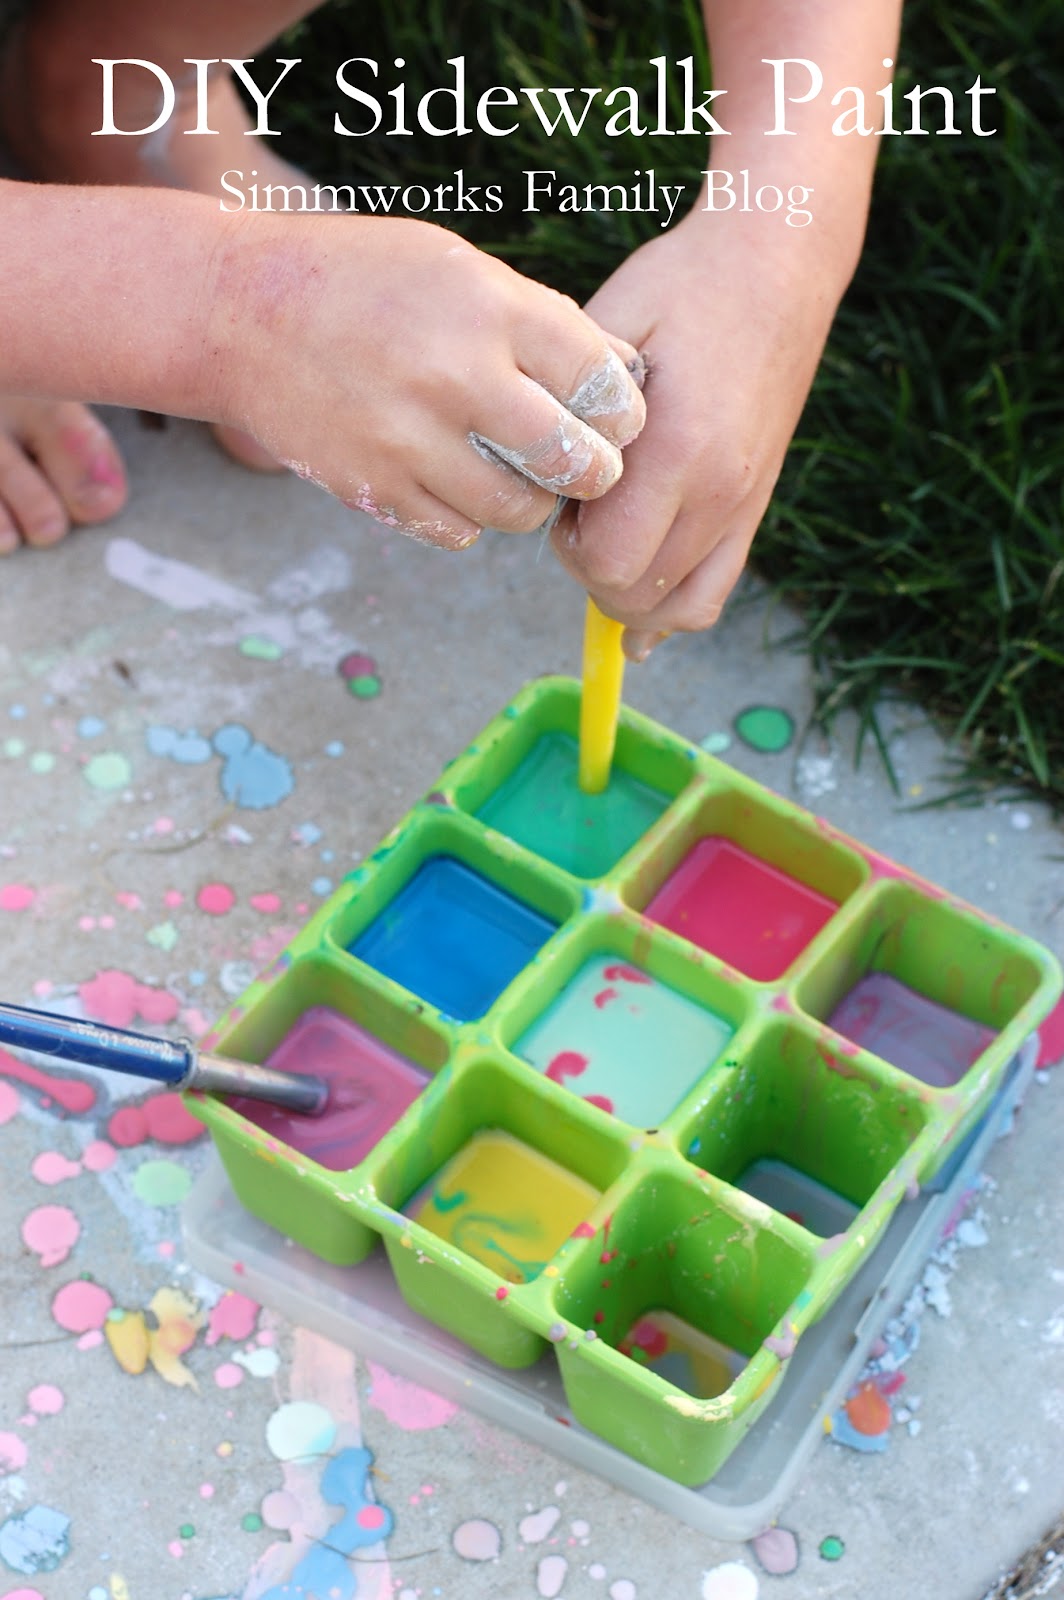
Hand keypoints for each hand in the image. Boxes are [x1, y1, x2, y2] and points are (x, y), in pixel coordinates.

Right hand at [211, 214, 645, 549]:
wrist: (240, 314)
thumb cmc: (364, 283)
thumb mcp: (457, 268)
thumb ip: (539, 322)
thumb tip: (625, 376)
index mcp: (488, 308)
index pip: (600, 382)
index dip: (622, 411)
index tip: (616, 420)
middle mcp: (455, 376)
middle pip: (572, 460)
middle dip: (593, 471)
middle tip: (586, 466)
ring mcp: (411, 440)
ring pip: (518, 510)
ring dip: (531, 502)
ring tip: (518, 475)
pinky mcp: (375, 489)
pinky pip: (458, 532)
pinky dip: (470, 518)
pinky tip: (457, 482)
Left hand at [550, 208, 848, 656]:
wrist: (778, 263)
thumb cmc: (684, 284)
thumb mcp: (610, 324)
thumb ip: (574, 405)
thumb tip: (540, 474)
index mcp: (678, 450)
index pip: (605, 561)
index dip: (566, 545)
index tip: (560, 496)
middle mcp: (719, 492)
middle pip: (634, 595)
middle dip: (589, 571)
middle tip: (578, 514)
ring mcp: (743, 505)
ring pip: (676, 611)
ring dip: (628, 595)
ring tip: (608, 544)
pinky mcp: (756, 506)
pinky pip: (713, 593)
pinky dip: (672, 609)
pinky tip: (639, 604)